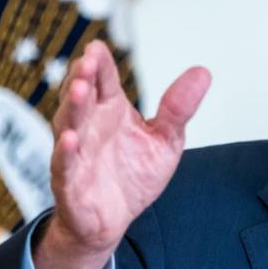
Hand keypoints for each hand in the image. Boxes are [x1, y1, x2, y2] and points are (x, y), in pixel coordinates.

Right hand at [33, 40, 210, 268]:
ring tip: (80, 89)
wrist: (114, 220)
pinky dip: (66, 152)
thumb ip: (178, 109)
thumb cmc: (133, 175)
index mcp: (109, 110)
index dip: (100, 64)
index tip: (97, 48)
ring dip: (73, 106)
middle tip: (88, 61)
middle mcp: (88, 126)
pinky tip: (70, 139)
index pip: (103, 80)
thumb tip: (203, 72)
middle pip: (81, 96)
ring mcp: (76, 153)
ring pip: (68, 124)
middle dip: (82, 77)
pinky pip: (64, 165)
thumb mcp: (164, 140)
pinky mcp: (69, 182)